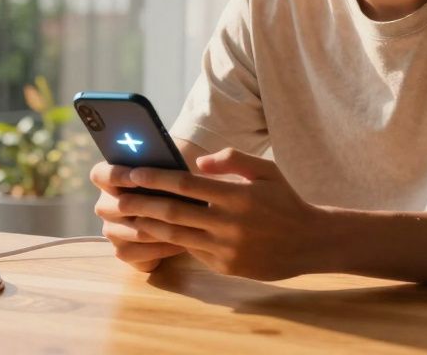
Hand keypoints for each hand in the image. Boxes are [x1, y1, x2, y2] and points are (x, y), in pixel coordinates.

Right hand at [90, 161, 185, 271]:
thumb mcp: (176, 165)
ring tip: (186, 226)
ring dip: (161, 229)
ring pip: (134, 231)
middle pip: (117, 206)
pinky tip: (181, 243)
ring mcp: (112, 230)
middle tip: (173, 206)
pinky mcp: (123, 251)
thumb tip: (172, 163)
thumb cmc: (178, 182)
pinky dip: (161, 249)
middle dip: (147, 206)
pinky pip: (136, 253)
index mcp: (111, 179)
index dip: (117, 175)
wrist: (185, 213)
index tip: (137, 176)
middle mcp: (106, 205)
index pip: (101, 174)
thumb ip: (170, 161)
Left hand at [112, 148, 325, 280]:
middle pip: (173, 211)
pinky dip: (171, 240)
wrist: (310, 242)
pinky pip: (192, 250)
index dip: (156, 178)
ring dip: (148, 224)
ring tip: (126, 215)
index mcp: (237, 195)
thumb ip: (233, 159)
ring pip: (176, 235)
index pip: (186, 184)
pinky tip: (154, 231)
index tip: (133, 173)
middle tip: (116, 195)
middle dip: (140, 202)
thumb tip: (198, 163)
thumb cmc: (284, 200)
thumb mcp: (266, 170)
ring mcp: (227, 248)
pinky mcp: (226, 266)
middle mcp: (230, 223)